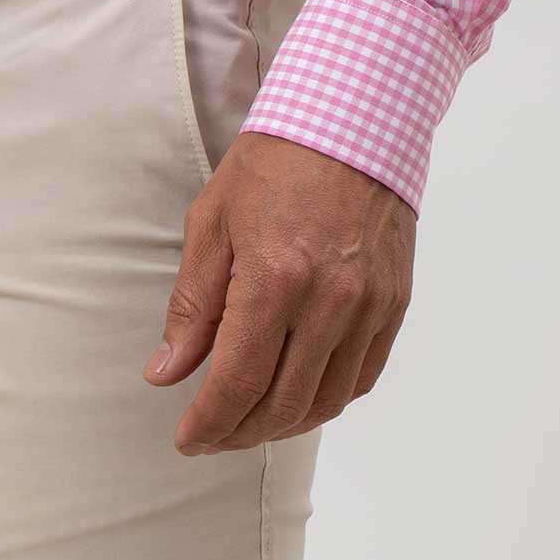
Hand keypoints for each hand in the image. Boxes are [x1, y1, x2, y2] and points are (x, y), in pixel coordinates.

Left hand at [143, 131, 414, 451]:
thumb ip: (191, 305)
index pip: (237, 382)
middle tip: (212, 434)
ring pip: (325, 402)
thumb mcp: (212, 221)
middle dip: (239, 432)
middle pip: (282, 405)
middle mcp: (327, 303)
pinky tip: (299, 395)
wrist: (351, 120)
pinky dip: (327, 400)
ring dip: (283, 425)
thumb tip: (166, 373)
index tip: (186, 439)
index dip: (208, 423)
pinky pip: (361, 378)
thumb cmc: (273, 164)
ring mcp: (368, 307)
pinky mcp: (394, 304)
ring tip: (250, 421)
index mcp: (274, 279)